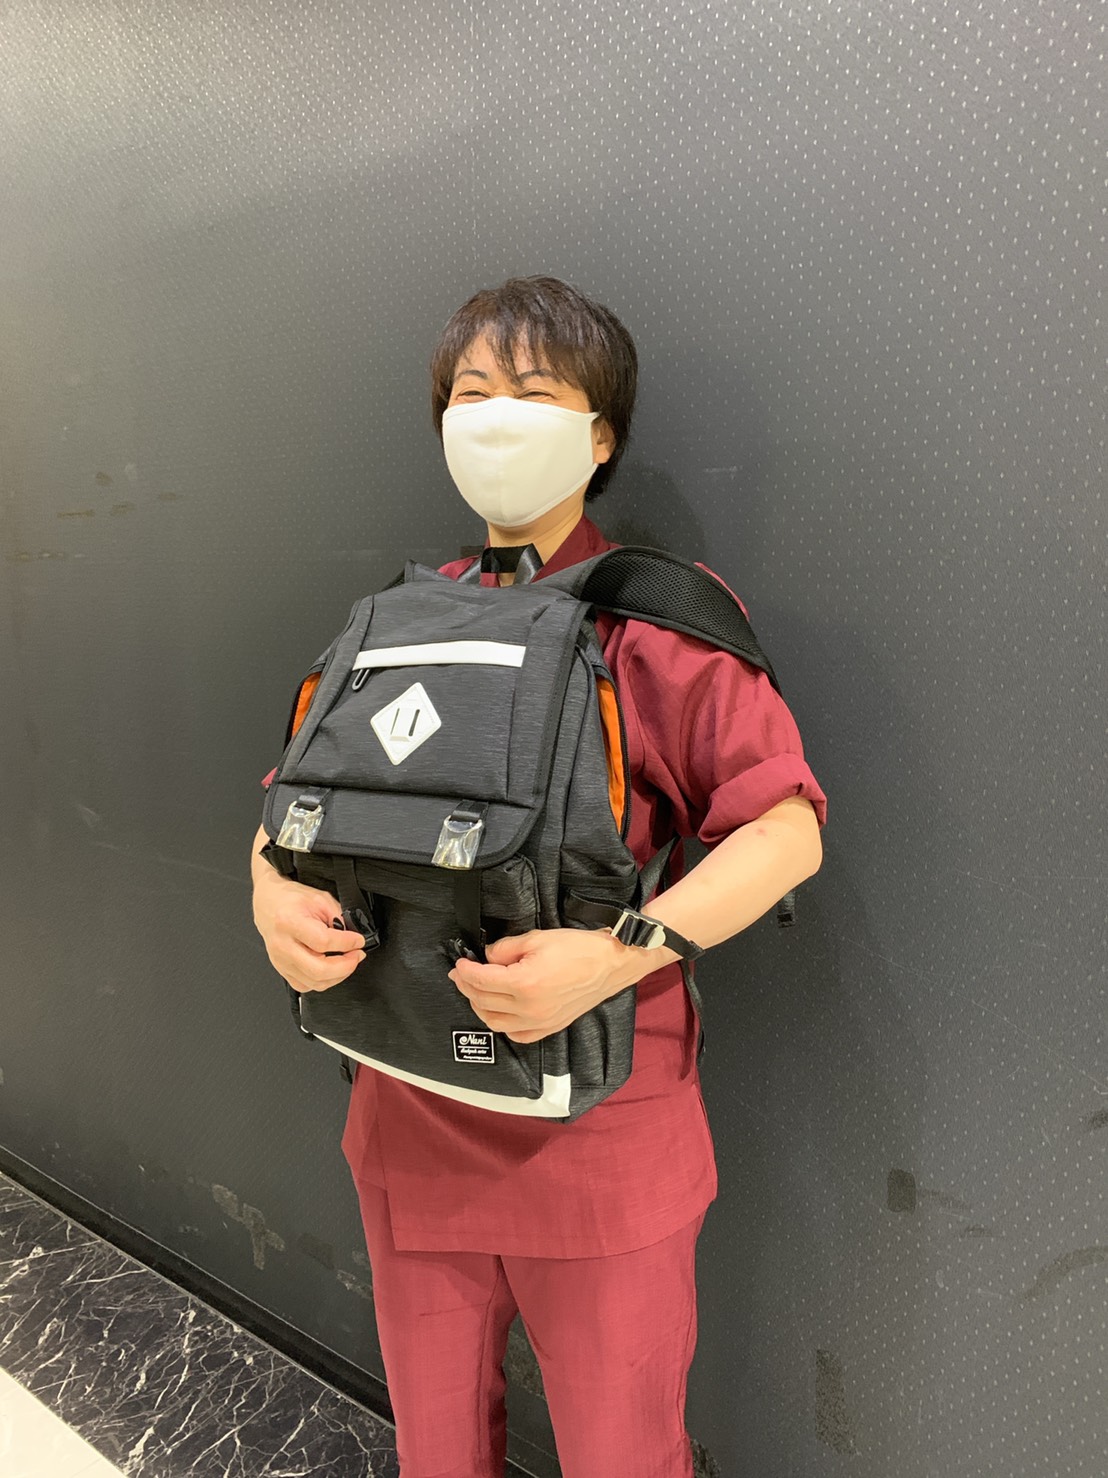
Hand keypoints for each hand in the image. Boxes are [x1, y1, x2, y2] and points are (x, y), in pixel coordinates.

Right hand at [252, 868, 364, 993]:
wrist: (269, 904)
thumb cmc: (292, 900)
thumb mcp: (320, 899)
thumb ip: (339, 917)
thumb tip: (354, 938)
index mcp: (289, 922)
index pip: (323, 941)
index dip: (347, 943)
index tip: (359, 940)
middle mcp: (282, 945)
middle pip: (318, 970)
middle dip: (346, 966)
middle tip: (357, 955)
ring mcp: (280, 961)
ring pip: (314, 982)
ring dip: (338, 975)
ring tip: (348, 961)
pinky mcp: (282, 970)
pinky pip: (306, 986)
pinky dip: (324, 981)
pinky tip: (332, 969)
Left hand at [448, 929, 641, 1042]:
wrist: (611, 964)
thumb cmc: (579, 948)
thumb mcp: (537, 938)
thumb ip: (505, 949)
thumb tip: (487, 958)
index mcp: (524, 984)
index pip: (481, 981)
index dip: (465, 971)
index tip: (459, 964)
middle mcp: (529, 1009)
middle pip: (483, 1002)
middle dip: (467, 987)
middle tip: (462, 974)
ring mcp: (540, 1022)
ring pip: (495, 1023)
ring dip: (480, 1007)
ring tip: (477, 991)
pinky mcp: (550, 1028)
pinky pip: (517, 1035)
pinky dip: (502, 1024)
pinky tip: (501, 1010)